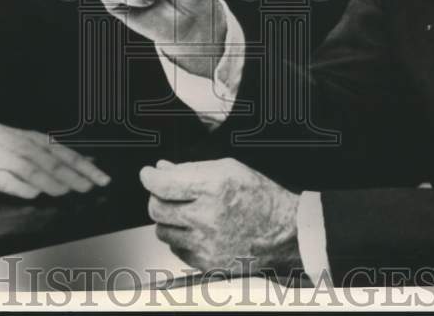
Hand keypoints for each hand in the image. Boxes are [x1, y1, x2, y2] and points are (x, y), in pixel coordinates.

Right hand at [0, 109, 110, 199]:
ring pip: (34, 171)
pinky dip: (22, 188)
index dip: (86, 168)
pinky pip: (9, 182)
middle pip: (54, 164)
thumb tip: (85, 163)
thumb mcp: (32, 141)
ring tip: (66, 191)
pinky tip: (34, 194)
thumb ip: (55, 154)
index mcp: (38, 142)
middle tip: (90, 187)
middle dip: (74, 177)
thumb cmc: (3, 141)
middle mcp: (27, 149)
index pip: (68, 156)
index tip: (103, 179)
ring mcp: (9, 160)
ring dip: (52, 181)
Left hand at [140, 158, 301, 276]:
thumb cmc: (260, 197)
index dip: (149, 177)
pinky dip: (180, 239)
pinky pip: (177, 250)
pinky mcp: (208, 264)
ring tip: (184, 212)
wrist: (285, 232)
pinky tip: (196, 230)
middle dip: (156, 197)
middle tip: (165, 192)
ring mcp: (207, 244)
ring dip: (167, 220)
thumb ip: (191, 169)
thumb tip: (163, 169)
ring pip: (162, 231)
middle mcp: (208, 217)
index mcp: (213, 187)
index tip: (148, 174)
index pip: (162, 185)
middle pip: (157, 209)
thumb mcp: (229, 169)